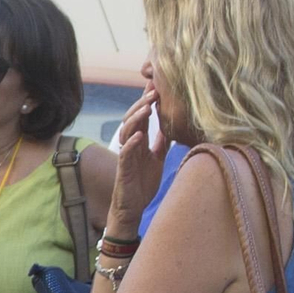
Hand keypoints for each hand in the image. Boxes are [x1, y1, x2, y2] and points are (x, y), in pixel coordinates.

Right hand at [111, 87, 170, 228]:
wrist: (132, 207)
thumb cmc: (142, 183)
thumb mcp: (157, 158)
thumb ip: (160, 142)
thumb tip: (170, 126)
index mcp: (139, 141)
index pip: (142, 116)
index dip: (146, 100)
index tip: (156, 85)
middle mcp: (131, 145)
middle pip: (132, 118)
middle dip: (142, 103)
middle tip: (154, 91)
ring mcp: (126, 156)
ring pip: (127, 131)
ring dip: (136, 119)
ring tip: (147, 107)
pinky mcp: (123, 168)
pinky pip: (125, 153)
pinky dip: (131, 143)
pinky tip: (139, 135)